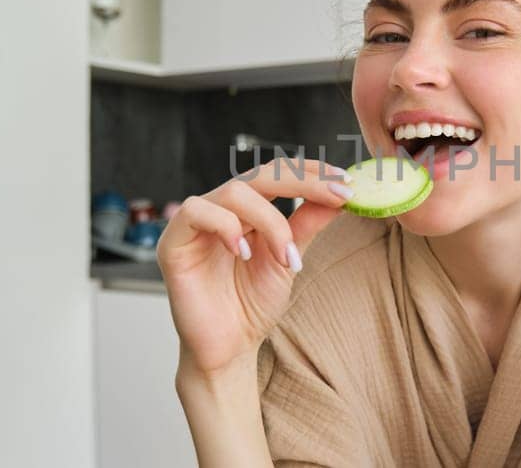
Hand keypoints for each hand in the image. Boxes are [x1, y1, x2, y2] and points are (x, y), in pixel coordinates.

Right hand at [157, 159, 351, 376]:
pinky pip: (197, 212)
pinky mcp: (174, 242)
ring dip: (271, 221)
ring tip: (286, 257)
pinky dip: (226, 227)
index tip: (347, 182)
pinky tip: (244, 253)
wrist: (228, 348)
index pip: (278, 175)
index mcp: (248, 210)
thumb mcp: (289, 259)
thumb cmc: (252, 305)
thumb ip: (308, 225)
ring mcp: (196, 223)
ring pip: (235, 192)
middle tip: (338, 197)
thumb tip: (341, 194)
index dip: (312, 173)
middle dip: (303, 182)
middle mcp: (221, 209)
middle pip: (260, 174)